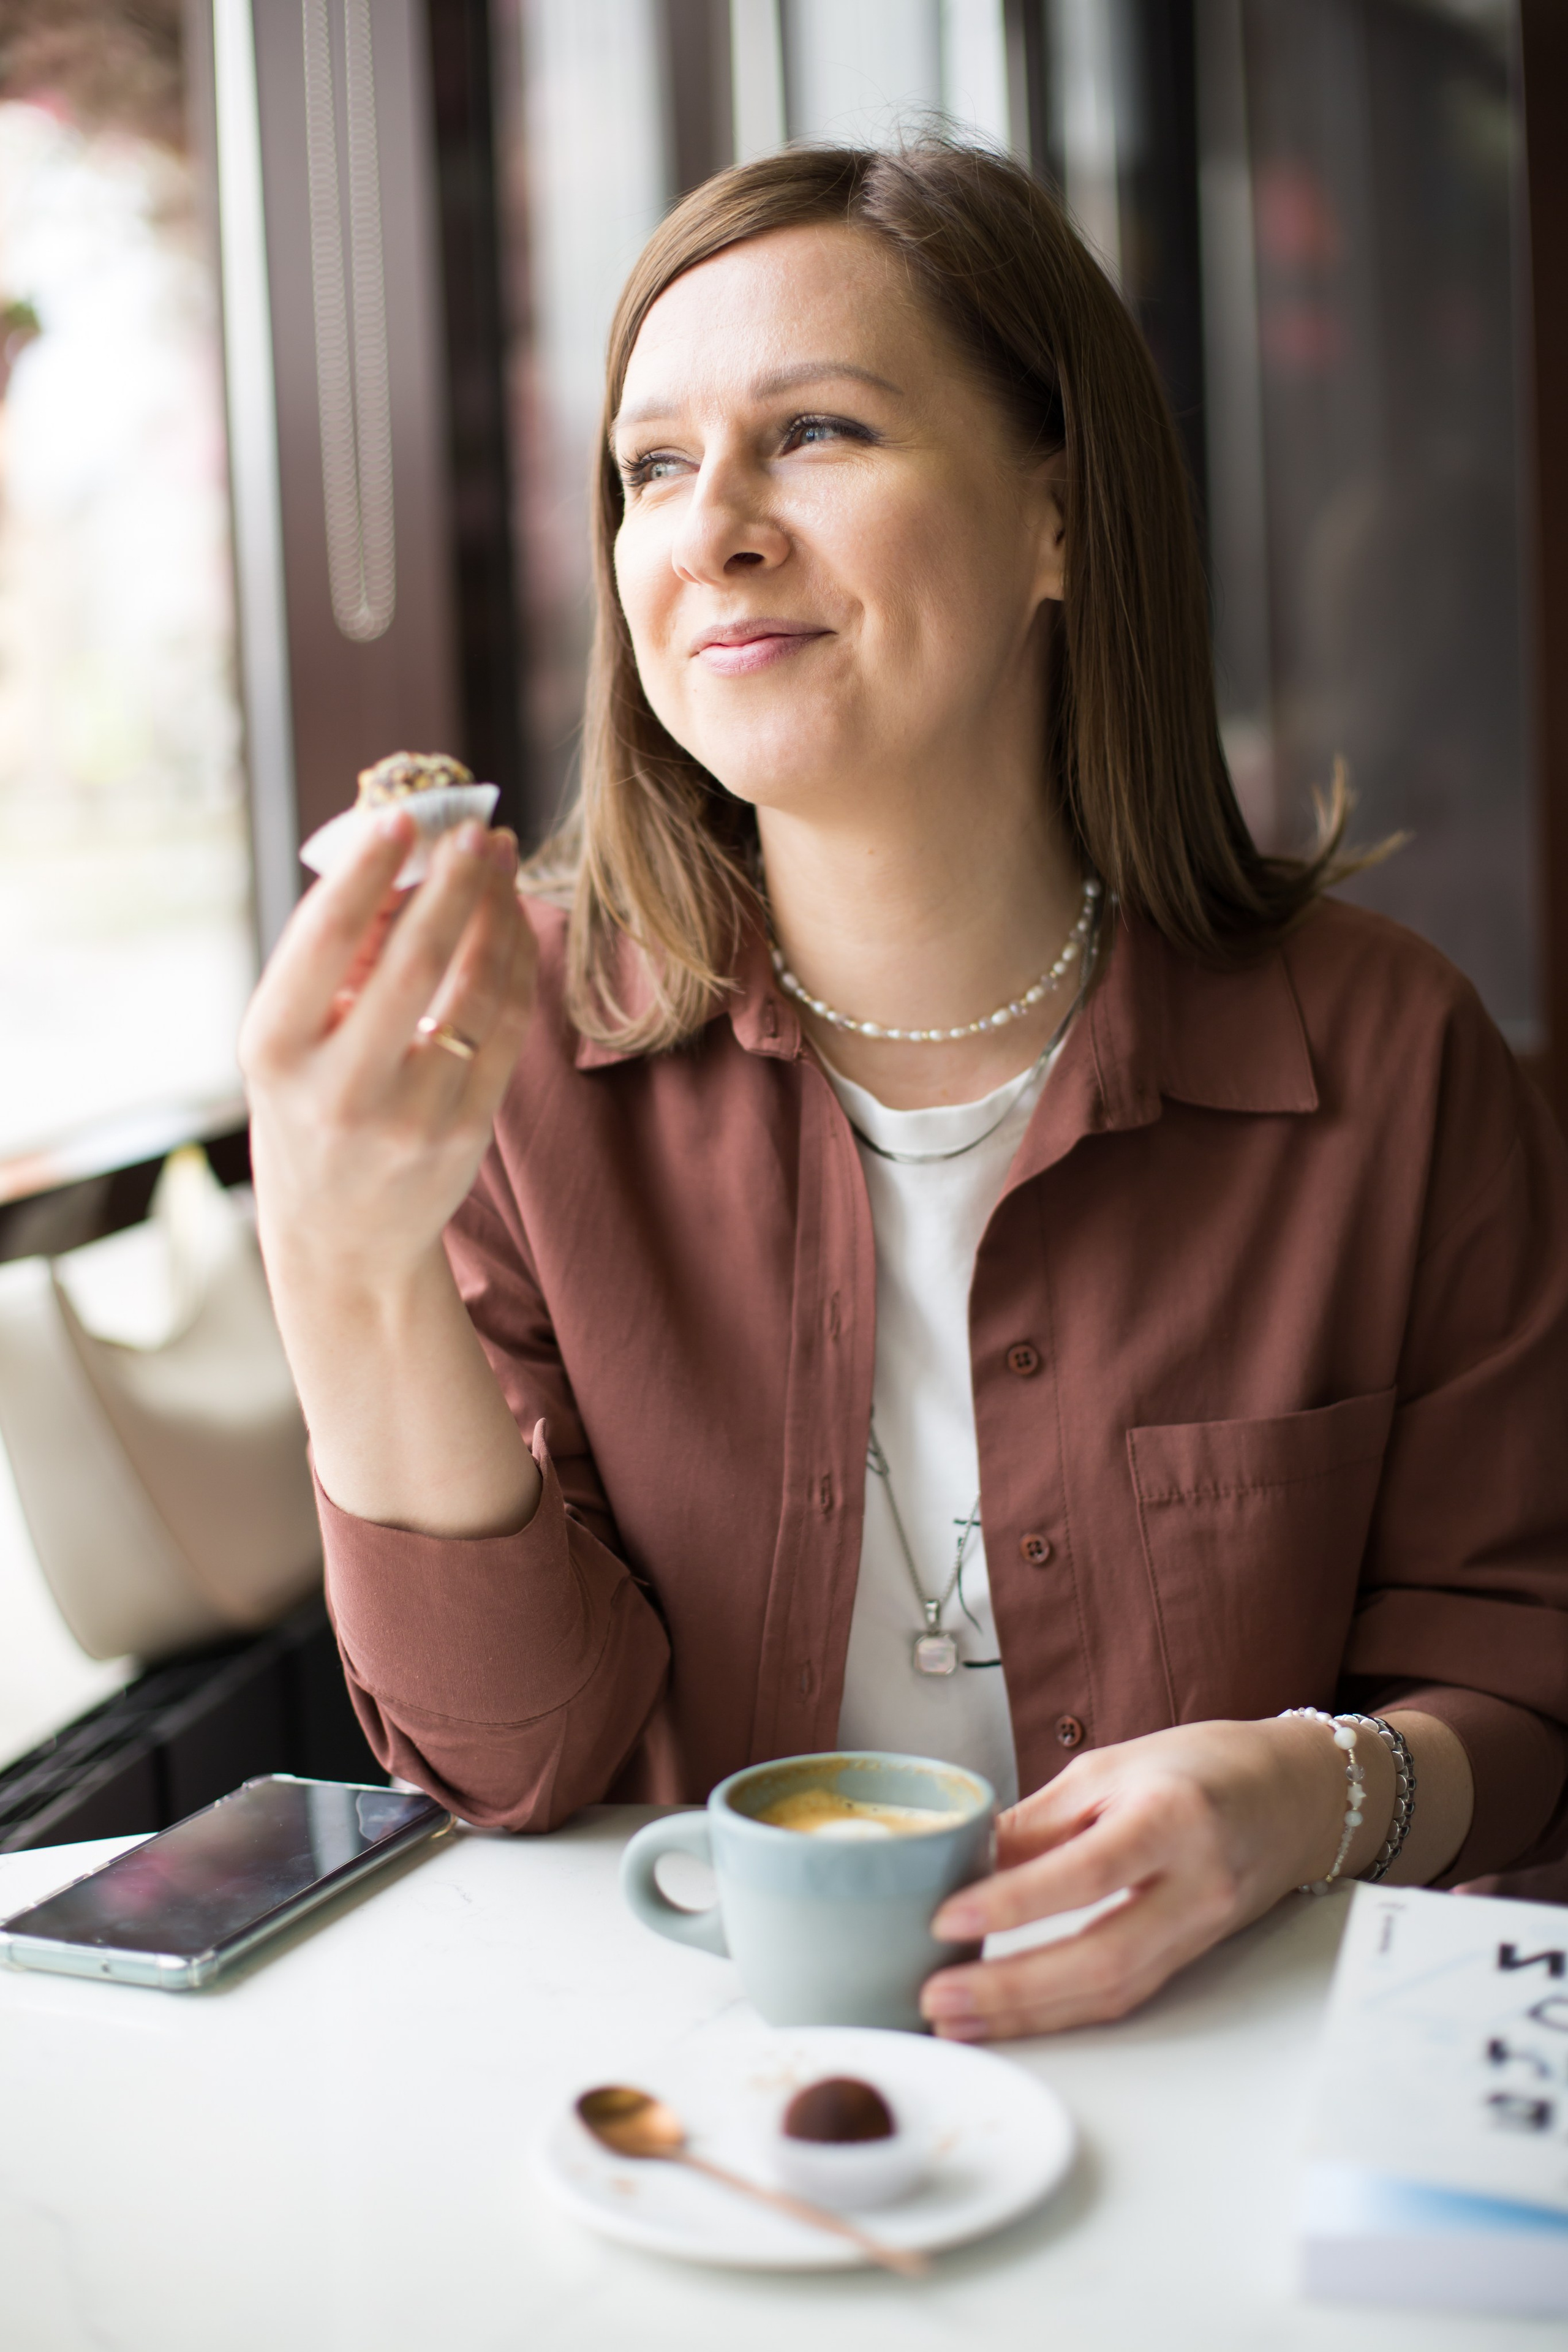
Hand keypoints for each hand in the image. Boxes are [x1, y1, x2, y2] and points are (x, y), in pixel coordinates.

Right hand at [241, 812, 535, 1298]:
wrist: (344, 1239)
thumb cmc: (308, 1112)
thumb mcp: (291, 1042)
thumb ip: (335, 958)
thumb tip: (400, 856)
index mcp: (275, 1050)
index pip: (326, 940)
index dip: (369, 871)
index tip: (403, 816)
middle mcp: (339, 1086)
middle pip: (414, 960)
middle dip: (453, 883)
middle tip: (475, 829)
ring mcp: (410, 1113)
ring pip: (474, 990)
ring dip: (496, 913)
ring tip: (499, 859)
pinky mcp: (466, 1129)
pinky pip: (505, 1027)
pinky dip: (514, 963)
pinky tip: (511, 921)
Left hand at [918, 1715, 1375, 2041]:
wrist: (1293, 1794)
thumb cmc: (1198, 1766)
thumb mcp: (1109, 1768)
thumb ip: (1040, 1821)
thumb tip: (966, 1864)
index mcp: (1171, 1818)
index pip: (1087, 1873)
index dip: (1012, 1904)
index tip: (945, 1920)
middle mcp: (1196, 1883)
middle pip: (1102, 1958)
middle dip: (1012, 1989)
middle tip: (937, 1998)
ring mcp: (1202, 1928)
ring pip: (1114, 1992)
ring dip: (1028, 2015)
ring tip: (956, 2020)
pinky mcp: (1195, 1956)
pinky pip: (1127, 1994)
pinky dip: (1063, 2011)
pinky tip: (1011, 2016)